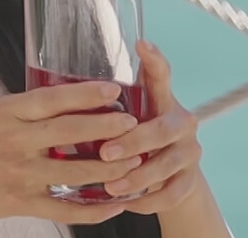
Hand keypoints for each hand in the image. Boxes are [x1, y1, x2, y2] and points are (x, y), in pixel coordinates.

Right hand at [0, 81, 146, 232]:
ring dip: (109, 167)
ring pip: (73, 172)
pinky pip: (64, 209)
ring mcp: (18, 175)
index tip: (112, 89)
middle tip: (134, 122)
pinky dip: (93, 209)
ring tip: (135, 160)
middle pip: (67, 132)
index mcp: (4, 114)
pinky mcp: (20, 203)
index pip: (50, 99)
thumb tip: (62, 98)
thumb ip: (22, 111)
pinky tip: (114, 204)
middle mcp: (12, 143)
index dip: (84, 94)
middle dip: (105, 127)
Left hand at [97, 41, 202, 213]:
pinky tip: (127, 202)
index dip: (154, 59)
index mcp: (163, 100)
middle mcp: (181, 122)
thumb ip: (107, 108)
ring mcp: (189, 151)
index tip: (141, 44)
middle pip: (162, 128)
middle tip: (105, 152)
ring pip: (166, 163)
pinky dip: (147, 200)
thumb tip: (56, 93)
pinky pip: (171, 193)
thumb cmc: (137, 139)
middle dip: (132, 141)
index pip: (162, 74)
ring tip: (111, 186)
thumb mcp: (128, 118)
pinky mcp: (190, 180)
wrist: (173, 175)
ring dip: (136, 176)